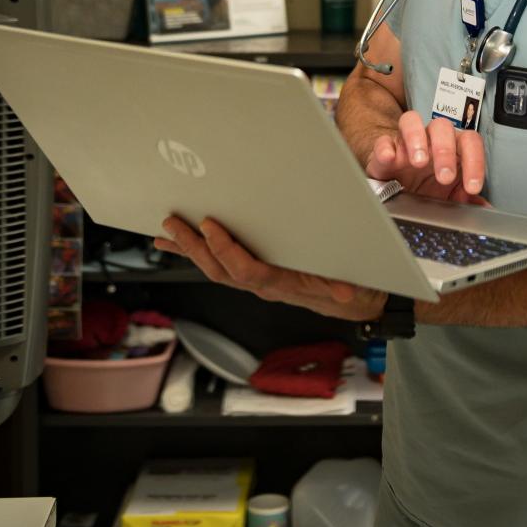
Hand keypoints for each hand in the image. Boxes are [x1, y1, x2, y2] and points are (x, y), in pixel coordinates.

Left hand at [155, 216, 386, 321]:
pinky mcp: (257, 275)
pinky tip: (179, 244)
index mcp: (287, 286)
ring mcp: (259, 283)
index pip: (249, 272)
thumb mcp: (359, 285)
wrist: (358, 302)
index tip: (211, 227)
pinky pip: (223, 265)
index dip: (227, 251)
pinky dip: (199, 253)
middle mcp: (267, 286)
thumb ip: (349, 288)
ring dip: (190, 250)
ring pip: (217, 269)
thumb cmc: (356, 287)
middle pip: (222, 271)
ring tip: (167, 232)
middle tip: (174, 224)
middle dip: (195, 248)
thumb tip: (346, 293)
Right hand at [365, 110, 485, 202]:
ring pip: (411, 121)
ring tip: (418, 162)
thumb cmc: (427, 186)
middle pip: (442, 126)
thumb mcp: (450, 196)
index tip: (472, 187)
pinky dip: (386, 148)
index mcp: (453, 147)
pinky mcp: (384, 149)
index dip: (475, 162)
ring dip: (416, 138)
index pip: (470, 142)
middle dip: (445, 150)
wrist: (398, 188)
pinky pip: (383, 140)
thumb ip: (467, 198)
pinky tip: (390, 158)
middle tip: (445, 177)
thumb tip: (485, 207)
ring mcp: (406, 141)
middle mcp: (430, 139)